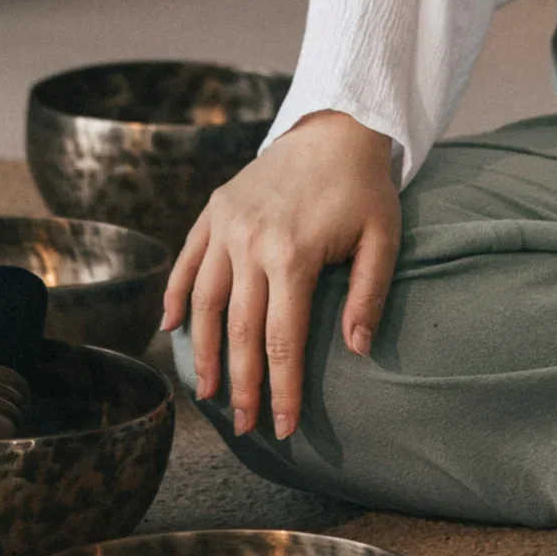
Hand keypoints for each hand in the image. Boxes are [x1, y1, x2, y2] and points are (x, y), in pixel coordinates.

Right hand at [162, 111, 398, 441]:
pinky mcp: (214, 210)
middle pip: (238, 330)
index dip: (281, 389)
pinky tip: (173, 329)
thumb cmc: (364, 189)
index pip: (282, 340)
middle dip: (240, 385)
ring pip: (204, 301)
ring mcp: (227, 224)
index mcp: (292, 254)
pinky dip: (177, 295)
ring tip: (206, 391)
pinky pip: (187, 260)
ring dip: (202, 351)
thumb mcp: (383, 238)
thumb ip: (369, 295)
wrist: (335, 128)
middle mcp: (250, 242)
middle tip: (243, 425)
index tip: (283, 427)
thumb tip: (357, 352)